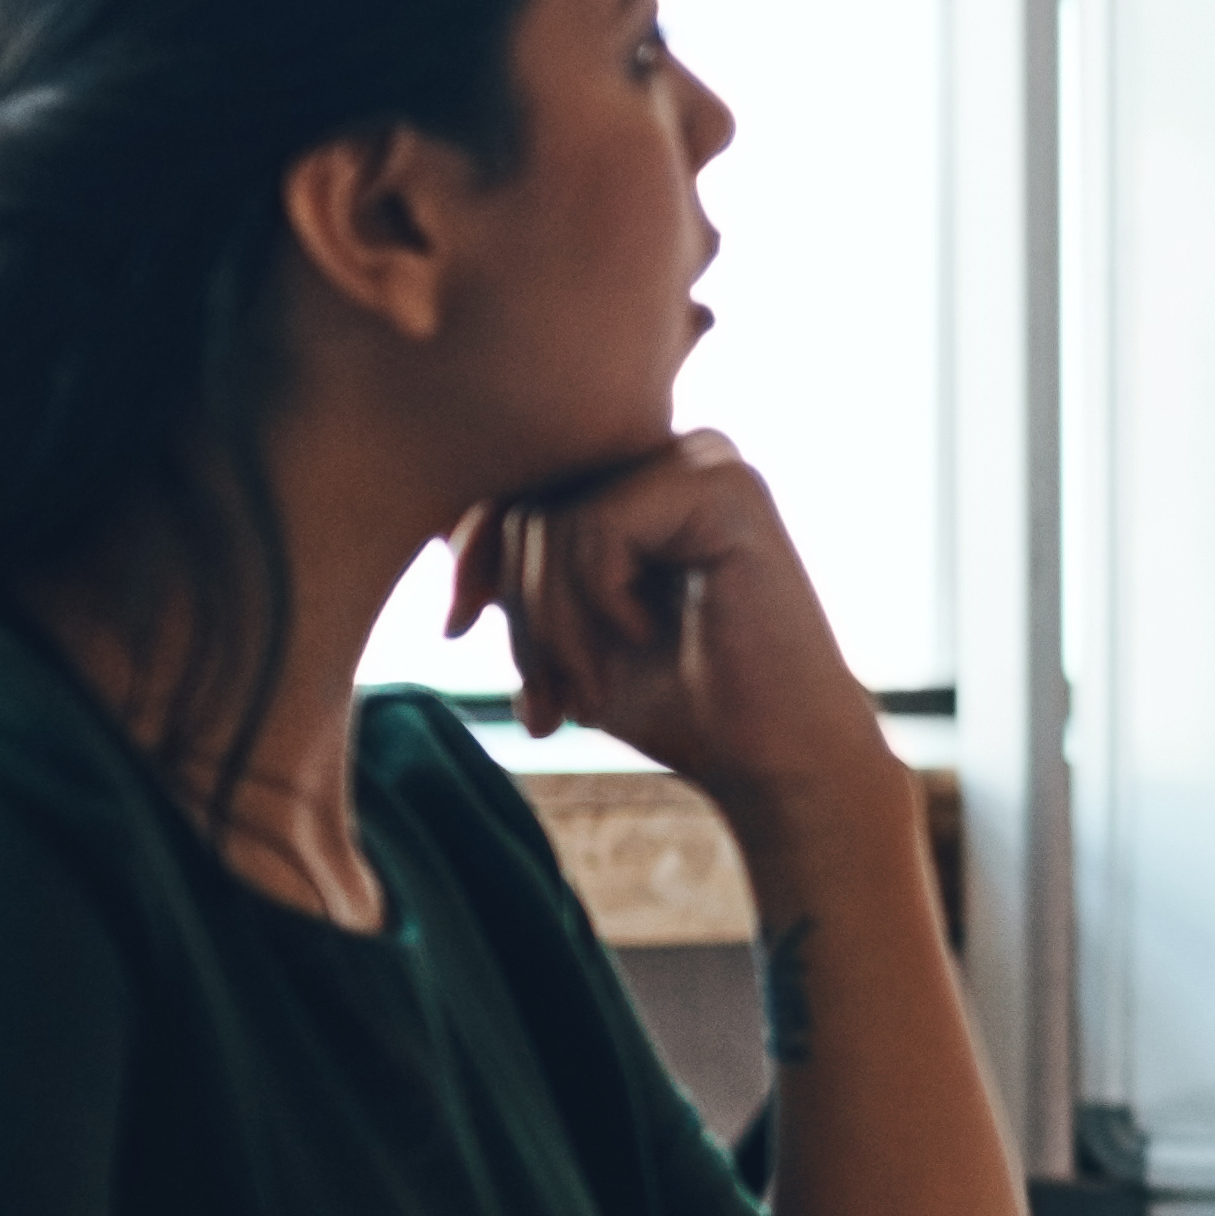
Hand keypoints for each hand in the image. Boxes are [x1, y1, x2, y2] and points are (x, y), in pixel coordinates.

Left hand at [454, 433, 897, 875]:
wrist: (776, 762)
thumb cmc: (683, 706)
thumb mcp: (567, 631)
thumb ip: (517, 572)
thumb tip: (438, 530)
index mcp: (647, 477)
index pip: (520, 480)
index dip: (473, 552)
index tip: (456, 628)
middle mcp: (680, 453)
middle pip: (532, 497)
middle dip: (518, 607)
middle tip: (543, 698)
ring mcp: (708, 463)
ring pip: (557, 516)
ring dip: (552, 620)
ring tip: (588, 690)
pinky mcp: (727, 490)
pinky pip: (599, 524)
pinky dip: (598, 600)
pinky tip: (644, 636)